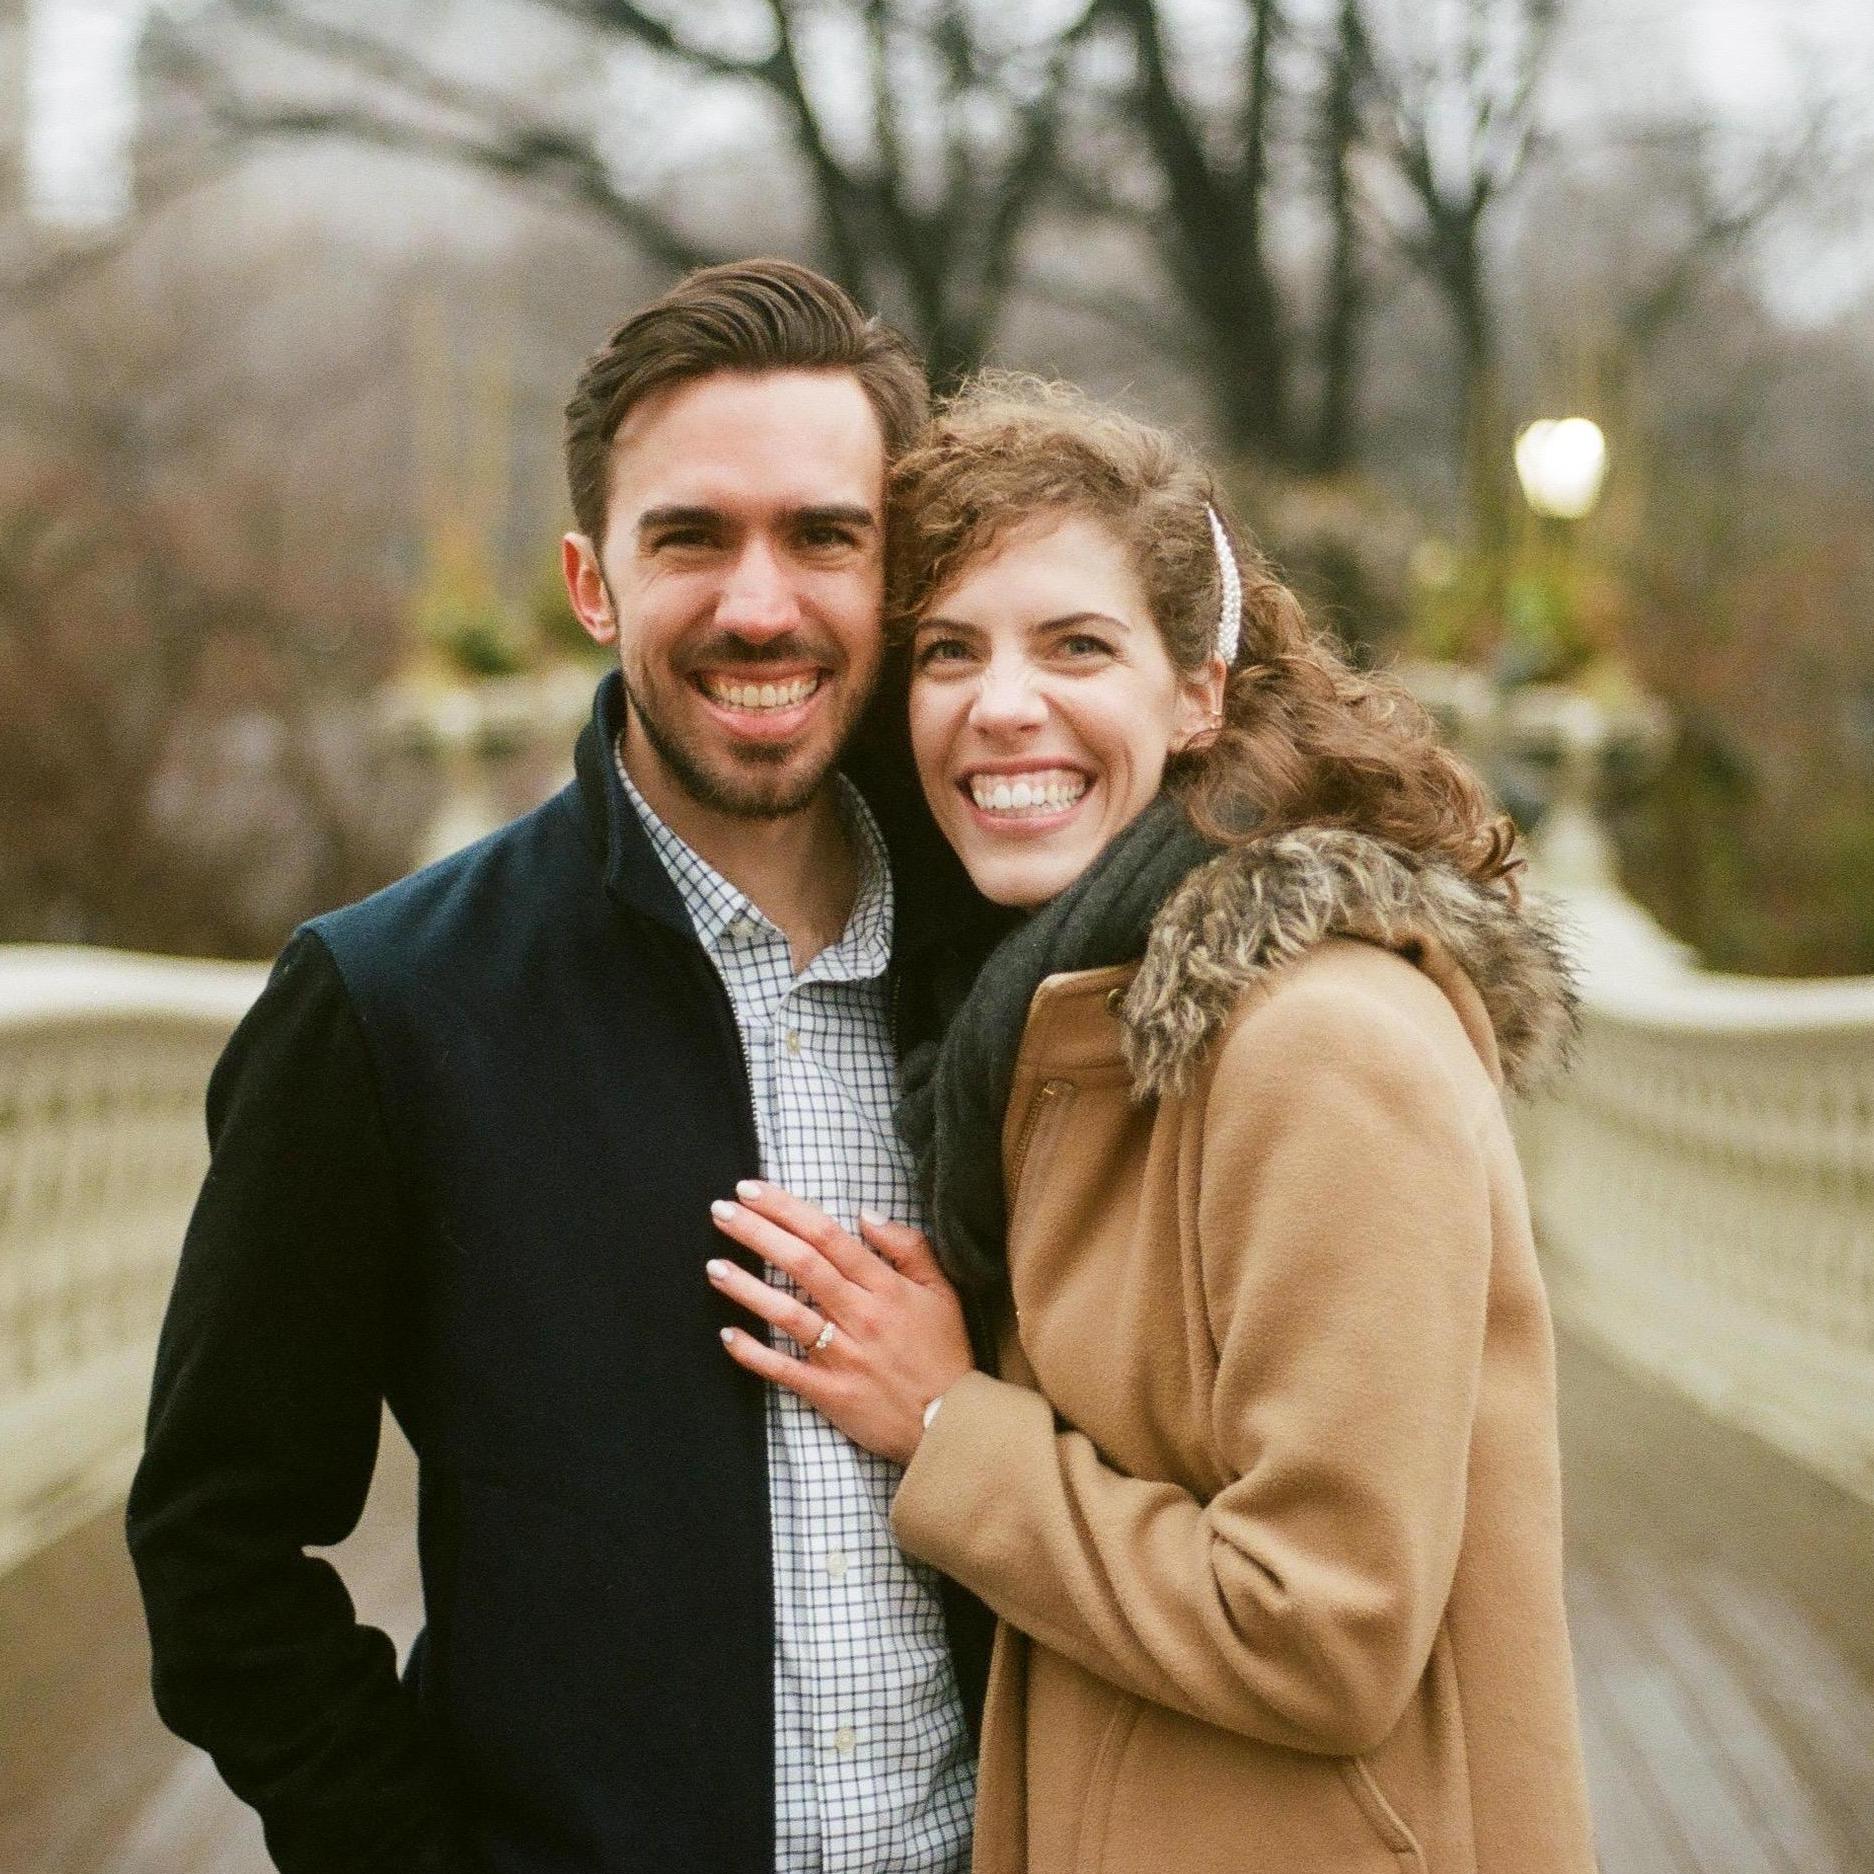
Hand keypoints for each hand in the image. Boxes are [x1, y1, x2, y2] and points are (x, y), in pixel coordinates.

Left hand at [706, 1181, 972, 1466]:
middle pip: (801, 1264)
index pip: (827, 1236)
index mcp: (885, 1287)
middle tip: (722, 1210)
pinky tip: (728, 1335)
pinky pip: (784, 1370)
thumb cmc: (944, 1352)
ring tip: (714, 1265)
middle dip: (757, 1233)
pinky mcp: (829, 1392)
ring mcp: (842, 1356)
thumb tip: (865, 1215)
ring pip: (787, 1313)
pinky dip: (754, 1353)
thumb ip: (908, 1248)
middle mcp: (860, 1315)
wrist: (952, 1423)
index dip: (786, 1210)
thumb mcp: (942, 1291)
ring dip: (747, 1288)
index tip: (752, 1190)